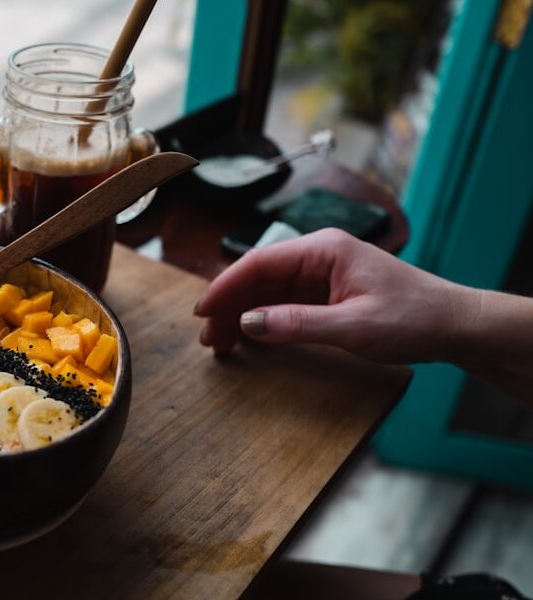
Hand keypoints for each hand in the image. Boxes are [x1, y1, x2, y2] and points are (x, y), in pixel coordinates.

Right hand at [194, 228, 473, 363]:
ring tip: (221, 343)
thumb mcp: (353, 327)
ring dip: (242, 315)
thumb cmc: (414, 318)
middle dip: (229, 305)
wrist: (456, 325)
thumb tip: (248, 323)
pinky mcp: (328, 294)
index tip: (203, 312)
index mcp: (324, 250)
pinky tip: (249, 339)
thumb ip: (297, 324)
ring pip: (267, 292)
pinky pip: (284, 304)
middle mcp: (319, 256)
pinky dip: (263, 321)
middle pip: (258, 277)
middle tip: (208, 338)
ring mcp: (323, 275)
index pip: (260, 263)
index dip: (226, 287)